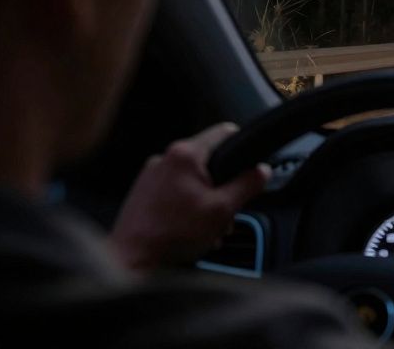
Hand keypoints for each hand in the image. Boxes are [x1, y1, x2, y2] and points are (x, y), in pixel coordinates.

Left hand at [109, 122, 269, 271]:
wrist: (131, 261)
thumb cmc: (172, 235)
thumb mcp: (222, 210)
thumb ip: (247, 185)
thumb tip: (262, 171)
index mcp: (185, 155)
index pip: (225, 132)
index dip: (243, 148)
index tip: (249, 167)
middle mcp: (165, 158)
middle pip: (209, 160)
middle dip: (222, 186)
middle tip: (225, 211)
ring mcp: (150, 175)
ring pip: (192, 178)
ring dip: (205, 199)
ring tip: (205, 227)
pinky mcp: (143, 192)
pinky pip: (175, 191)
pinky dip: (186, 206)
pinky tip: (188, 229)